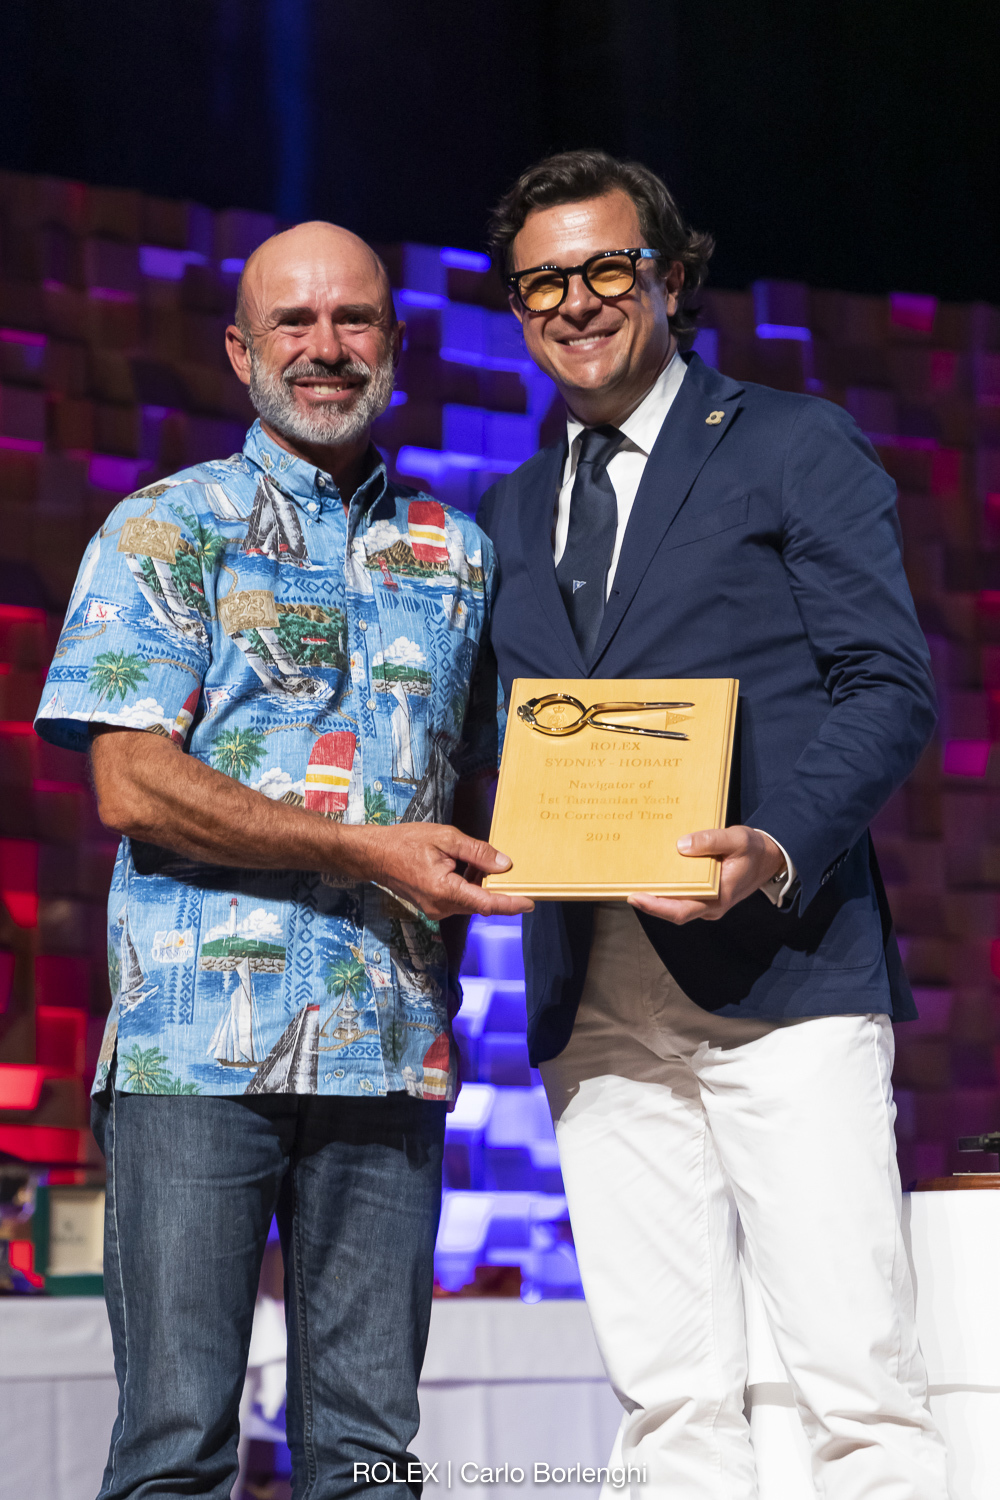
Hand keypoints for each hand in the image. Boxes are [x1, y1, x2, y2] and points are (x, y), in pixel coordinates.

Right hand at [336, 823, 533, 921]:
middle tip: (510, 869)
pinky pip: (459, 898)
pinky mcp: (433, 906)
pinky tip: (465, 866)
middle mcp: (441, 906)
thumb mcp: (445, 837)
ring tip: (477, 859)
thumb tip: (504, 864)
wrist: (374, 854)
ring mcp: (436, 909)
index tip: (530, 903)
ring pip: (470, 900)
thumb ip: (477, 852)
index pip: (486, 903)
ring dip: (480, 883)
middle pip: (480, 902)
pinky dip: (468, 885)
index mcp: (444, 890)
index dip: (510, 904)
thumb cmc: (405, 842)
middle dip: (496, 887)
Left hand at [628, 826, 784, 924]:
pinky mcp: (705, 896)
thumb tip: (681, 845)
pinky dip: (666, 889)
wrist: (770, 857)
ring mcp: (707, 903)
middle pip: (672, 911)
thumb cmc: (754, 849)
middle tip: (622, 886)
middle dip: (648, 901)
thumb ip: (711, 841)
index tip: (634, 896)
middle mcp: (710, 906)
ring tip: (633, 880)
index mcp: (718, 898)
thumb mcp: (737, 839)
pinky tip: (654, 875)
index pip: (681, 911)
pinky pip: (682, 896)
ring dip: (656, 895)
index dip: (656, 907)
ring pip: (676, 905)